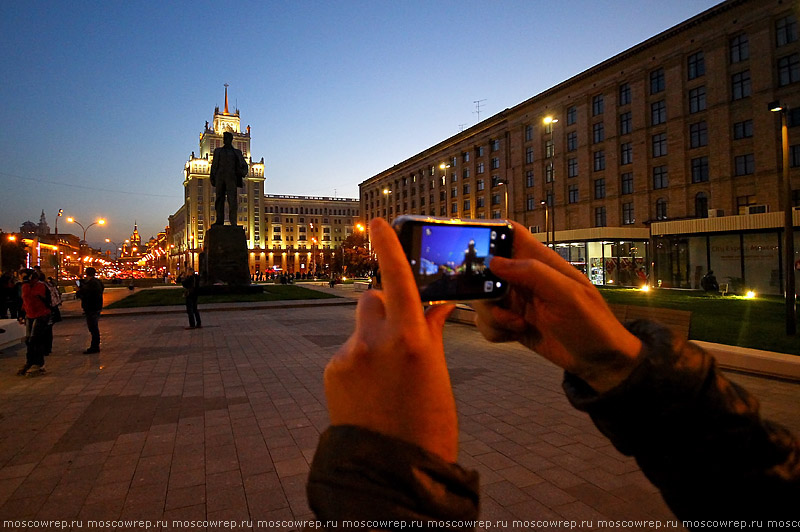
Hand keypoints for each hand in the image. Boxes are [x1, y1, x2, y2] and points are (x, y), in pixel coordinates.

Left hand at [323, 218, 457, 461]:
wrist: (392, 469)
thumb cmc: (429, 423)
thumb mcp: (438, 375)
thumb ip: (432, 332)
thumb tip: (438, 304)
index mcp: (410, 340)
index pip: (397, 279)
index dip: (388, 246)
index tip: (377, 223)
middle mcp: (375, 341)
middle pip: (372, 298)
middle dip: (385, 306)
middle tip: (399, 335)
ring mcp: (349, 356)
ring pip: (360, 327)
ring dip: (372, 337)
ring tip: (386, 376)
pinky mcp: (333, 370)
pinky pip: (348, 350)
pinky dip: (360, 360)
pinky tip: (370, 389)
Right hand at [473, 222, 641, 393]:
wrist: (599, 363)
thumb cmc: (592, 324)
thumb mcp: (568, 295)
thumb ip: (533, 273)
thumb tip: (494, 261)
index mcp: (541, 262)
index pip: (511, 233)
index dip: (490, 232)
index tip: (472, 248)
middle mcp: (524, 278)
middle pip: (485, 269)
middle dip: (481, 288)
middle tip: (497, 302)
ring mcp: (517, 301)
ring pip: (482, 299)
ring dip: (491, 315)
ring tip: (517, 325)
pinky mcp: (512, 322)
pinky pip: (487, 322)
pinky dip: (494, 331)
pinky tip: (515, 335)